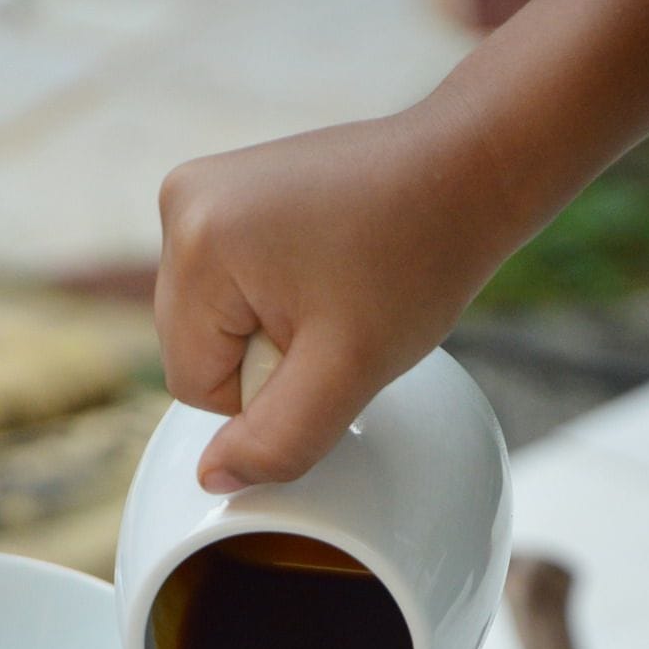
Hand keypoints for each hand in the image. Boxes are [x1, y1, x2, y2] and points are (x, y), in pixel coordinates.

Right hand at [154, 98, 506, 491]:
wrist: (466, 170)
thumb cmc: (417, 257)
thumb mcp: (348, 372)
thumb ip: (277, 440)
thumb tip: (212, 479)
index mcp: (195, 241)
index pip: (193, 384)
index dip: (265, 392)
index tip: (326, 345)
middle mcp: (181, 202)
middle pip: (196, 350)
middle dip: (266, 356)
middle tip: (337, 317)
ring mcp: (202, 189)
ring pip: (214, 323)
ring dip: (273, 327)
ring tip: (336, 289)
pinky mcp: (227, 189)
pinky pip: (230, 285)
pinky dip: (276, 294)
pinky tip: (326, 267)